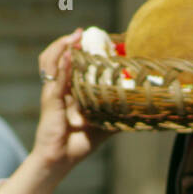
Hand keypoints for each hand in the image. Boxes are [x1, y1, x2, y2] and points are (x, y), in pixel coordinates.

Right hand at [30, 29, 112, 173]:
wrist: (61, 160)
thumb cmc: (79, 143)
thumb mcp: (104, 126)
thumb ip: (118, 115)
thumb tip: (142, 111)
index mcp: (69, 90)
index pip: (69, 62)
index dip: (77, 49)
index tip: (93, 38)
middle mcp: (59, 88)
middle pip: (56, 55)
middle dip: (68, 41)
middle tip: (82, 33)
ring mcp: (53, 92)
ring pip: (51, 61)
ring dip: (61, 46)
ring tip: (74, 37)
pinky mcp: (50, 101)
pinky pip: (55, 79)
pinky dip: (61, 66)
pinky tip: (68, 55)